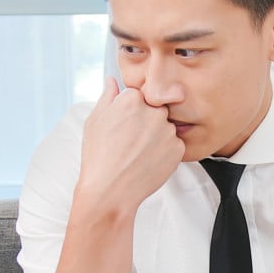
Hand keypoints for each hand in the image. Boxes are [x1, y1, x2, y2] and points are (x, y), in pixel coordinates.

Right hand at [74, 76, 183, 216]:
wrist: (110, 191)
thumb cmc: (98, 157)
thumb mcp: (95, 122)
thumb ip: (107, 97)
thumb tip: (111, 81)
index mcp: (132, 99)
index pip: (139, 96)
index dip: (130, 112)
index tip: (124, 126)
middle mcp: (154, 111)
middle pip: (155, 109)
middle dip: (146, 122)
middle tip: (130, 141)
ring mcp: (168, 130)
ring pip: (165, 127)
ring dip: (156, 137)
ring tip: (137, 154)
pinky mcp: (178, 149)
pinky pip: (174, 145)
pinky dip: (164, 152)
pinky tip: (147, 161)